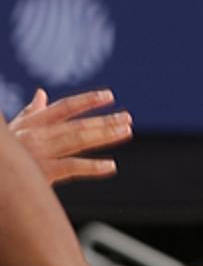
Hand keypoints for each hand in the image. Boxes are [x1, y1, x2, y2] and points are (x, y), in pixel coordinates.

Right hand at [9, 89, 132, 183]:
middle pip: (77, 125)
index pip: (64, 107)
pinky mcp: (40, 173)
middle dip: (105, 121)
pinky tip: (111, 166)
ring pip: (78, 141)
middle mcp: (36, 135)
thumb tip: (41, 93)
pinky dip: (92, 167)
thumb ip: (30, 113)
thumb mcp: (13, 129)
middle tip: (127, 118)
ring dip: (105, 135)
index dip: (88, 100)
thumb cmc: (2, 152)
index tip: (109, 96)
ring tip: (126, 131)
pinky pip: (70, 167)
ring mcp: (39, 153)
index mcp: (32, 123)